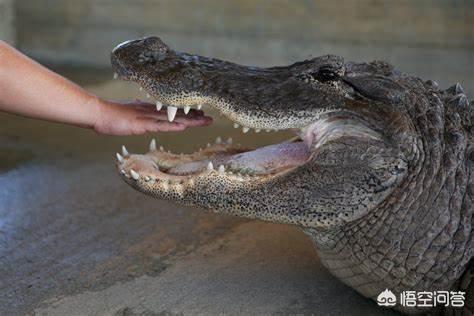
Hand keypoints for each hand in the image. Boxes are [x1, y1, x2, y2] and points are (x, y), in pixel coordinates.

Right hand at [93, 98, 212, 134]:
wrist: (97, 113)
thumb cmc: (110, 114)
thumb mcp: (128, 112)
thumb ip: (136, 110)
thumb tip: (140, 107)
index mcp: (149, 109)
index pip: (172, 111)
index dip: (186, 113)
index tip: (200, 114)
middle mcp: (152, 111)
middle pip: (177, 114)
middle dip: (194, 116)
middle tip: (210, 118)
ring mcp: (147, 117)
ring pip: (173, 119)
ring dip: (190, 121)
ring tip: (205, 121)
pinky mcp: (141, 124)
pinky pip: (160, 126)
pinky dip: (173, 126)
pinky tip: (184, 127)